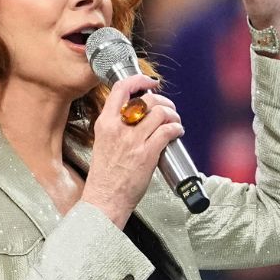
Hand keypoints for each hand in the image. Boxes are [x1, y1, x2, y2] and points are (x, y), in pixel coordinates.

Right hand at [81, 75, 184, 227]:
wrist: (104, 199)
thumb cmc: (105, 176)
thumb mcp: (103, 143)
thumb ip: (116, 126)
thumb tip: (138, 114)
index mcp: (105, 123)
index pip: (121, 89)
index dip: (139, 80)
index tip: (149, 82)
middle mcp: (118, 128)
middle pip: (146, 99)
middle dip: (163, 101)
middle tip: (167, 108)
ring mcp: (133, 141)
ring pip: (160, 113)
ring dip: (173, 114)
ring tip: (174, 121)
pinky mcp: (147, 154)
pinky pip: (167, 131)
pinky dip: (177, 128)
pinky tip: (177, 133)